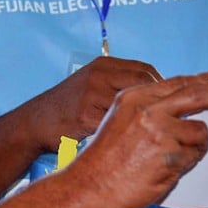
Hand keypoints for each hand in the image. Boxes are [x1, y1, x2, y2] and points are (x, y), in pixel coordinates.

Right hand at [30, 57, 161, 152]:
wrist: (35, 122)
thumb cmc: (68, 108)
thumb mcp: (92, 85)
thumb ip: (118, 84)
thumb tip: (155, 93)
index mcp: (103, 65)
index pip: (145, 69)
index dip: (162, 85)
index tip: (172, 101)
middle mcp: (98, 74)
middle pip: (144, 82)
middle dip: (159, 101)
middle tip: (166, 120)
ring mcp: (92, 93)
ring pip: (133, 105)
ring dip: (145, 119)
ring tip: (151, 132)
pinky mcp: (86, 115)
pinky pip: (116, 126)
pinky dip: (126, 134)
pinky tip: (131, 142)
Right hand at [67, 72, 207, 207]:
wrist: (90, 185)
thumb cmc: (105, 159)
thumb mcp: (121, 119)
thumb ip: (151, 109)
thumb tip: (186, 109)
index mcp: (135, 97)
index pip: (178, 81)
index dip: (204, 79)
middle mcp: (148, 109)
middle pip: (198, 95)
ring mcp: (161, 131)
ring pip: (199, 132)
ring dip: (194, 146)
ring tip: (168, 160)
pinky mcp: (171, 153)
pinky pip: (194, 156)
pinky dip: (185, 164)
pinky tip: (163, 170)